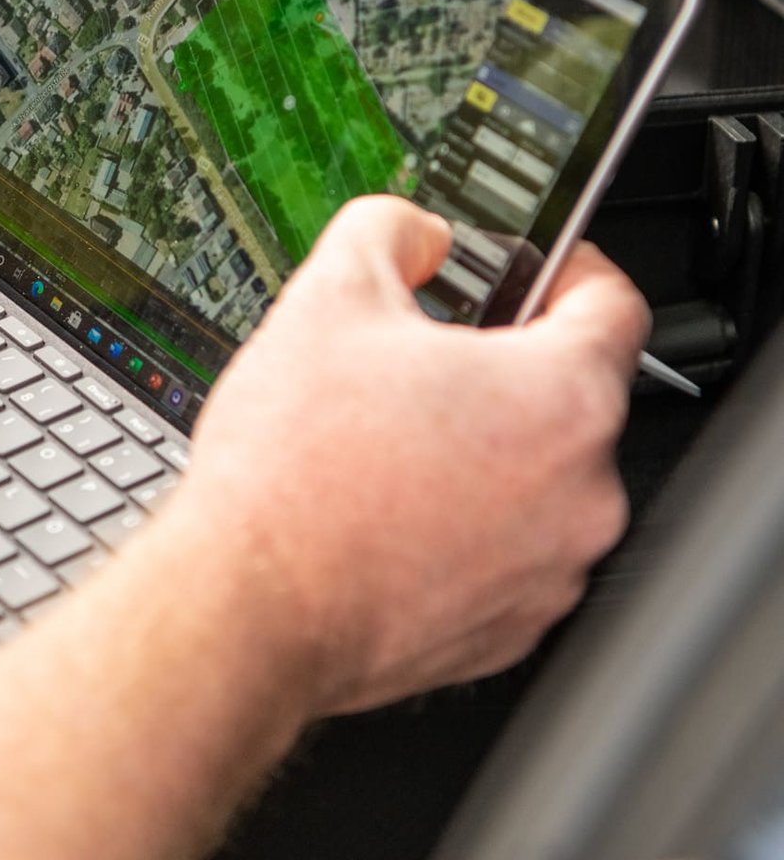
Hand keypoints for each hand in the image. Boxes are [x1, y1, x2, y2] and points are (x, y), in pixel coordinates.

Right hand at [154, 199, 649, 719]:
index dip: (567, 269)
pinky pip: (506, 554)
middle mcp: (580, 493)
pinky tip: (386, 511)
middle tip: (419, 363)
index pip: (613, 303)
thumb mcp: (328, 297)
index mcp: (561, 399)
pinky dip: (464, 528)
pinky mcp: (509, 628)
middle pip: (569, 397)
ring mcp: (550, 571)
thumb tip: (412, 233)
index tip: (530, 272)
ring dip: (483, 454)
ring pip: (537, 482)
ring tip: (388, 446)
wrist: (247, 610)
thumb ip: (389, 232)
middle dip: (502, 370)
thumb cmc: (292, 477)